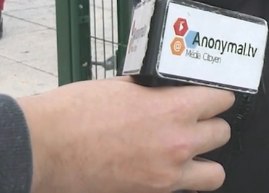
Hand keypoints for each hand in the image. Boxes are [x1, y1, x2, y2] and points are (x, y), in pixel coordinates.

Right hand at [18, 77, 233, 192]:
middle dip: (209, 126)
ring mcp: (168, 174)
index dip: (215, 96)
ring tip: (187, 152)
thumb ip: (152, 90)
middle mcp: (178, 142)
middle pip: (221, 134)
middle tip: (193, 122)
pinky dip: (182, 182)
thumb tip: (166, 90)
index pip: (221, 99)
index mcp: (173, 108)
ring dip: (204, 160)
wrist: (47, 146)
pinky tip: (165, 170)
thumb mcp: (122, 86)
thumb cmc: (75, 114)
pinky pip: (186, 191)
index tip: (210, 97)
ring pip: (215, 173)